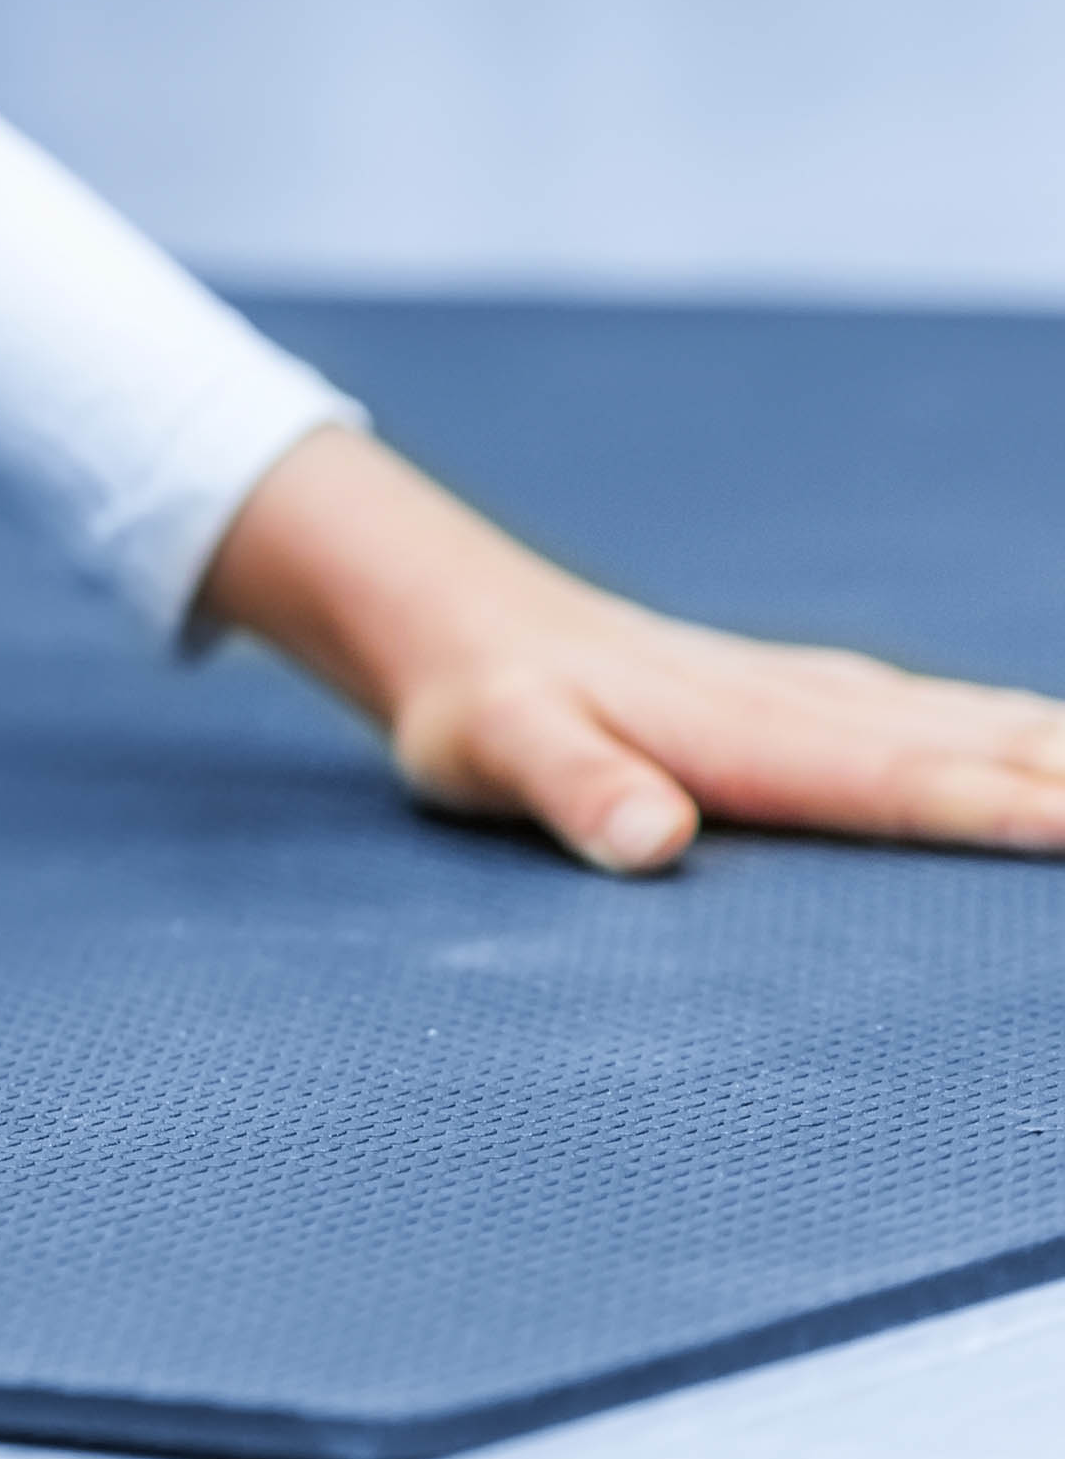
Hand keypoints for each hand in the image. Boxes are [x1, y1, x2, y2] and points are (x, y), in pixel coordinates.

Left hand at [198, 424, 1064, 871]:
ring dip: (1051, 745)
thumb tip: (645, 837)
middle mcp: (792, 702)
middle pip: (958, 745)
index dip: (988, 805)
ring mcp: (803, 692)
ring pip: (956, 719)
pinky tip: (1044, 739)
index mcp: (735, 732)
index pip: (886, 780)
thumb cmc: (474, 705)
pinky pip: (927, 711)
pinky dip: (1004, 727)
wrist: (455, 621)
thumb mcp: (493, 748)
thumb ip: (572, 790)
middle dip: (1061, 775)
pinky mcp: (798, 693)